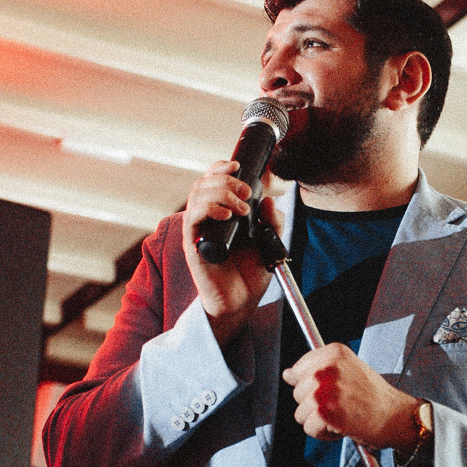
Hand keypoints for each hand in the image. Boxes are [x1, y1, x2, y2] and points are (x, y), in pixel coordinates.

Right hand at [181, 161, 277, 345]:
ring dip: (221, 193)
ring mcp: (199, 229)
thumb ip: (274, 221)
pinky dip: (208, 209)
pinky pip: (192, 217)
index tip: (239, 165)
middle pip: (204, 182)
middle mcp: (207, 217)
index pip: (213, 179)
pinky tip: (227, 216)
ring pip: (197, 194)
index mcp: (221, 211)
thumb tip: (269, 200)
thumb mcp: (270, 242)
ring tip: (242, 209)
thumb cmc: (250, 272)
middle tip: (246, 194)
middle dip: (226, 180)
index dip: (222, 167)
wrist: (241, 301)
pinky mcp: (193, 244)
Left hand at [282, 343, 421, 452]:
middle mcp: (328, 368)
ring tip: (342, 416)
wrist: (396, 416)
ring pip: (300, 413)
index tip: (331, 391)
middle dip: (315, 405)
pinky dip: (324, 434)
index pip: (298, 369)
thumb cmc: (374, 396)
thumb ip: (317, 370)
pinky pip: (309, 428)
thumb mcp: (347, 371)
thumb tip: (287, 374)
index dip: (311, 386)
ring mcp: (326, 390)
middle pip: (297, 392)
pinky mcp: (326, 413)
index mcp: (333, 352)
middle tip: (341, 405)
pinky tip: (342, 427)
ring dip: (319, 421)